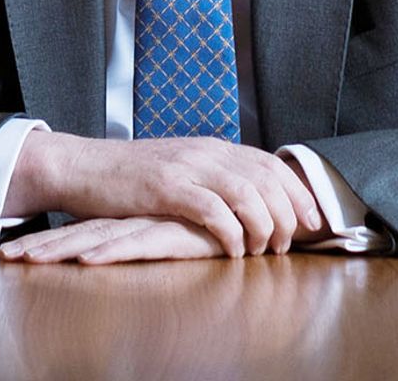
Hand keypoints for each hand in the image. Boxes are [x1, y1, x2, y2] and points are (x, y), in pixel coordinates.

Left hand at [0, 216, 222, 263]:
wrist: (253, 210)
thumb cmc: (213, 226)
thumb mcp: (171, 234)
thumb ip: (142, 237)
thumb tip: (107, 248)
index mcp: (130, 220)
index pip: (81, 231)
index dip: (48, 241)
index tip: (13, 252)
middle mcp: (135, 220)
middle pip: (79, 233)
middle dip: (42, 245)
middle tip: (6, 257)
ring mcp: (151, 224)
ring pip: (98, 238)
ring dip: (61, 249)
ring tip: (28, 260)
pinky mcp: (173, 233)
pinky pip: (135, 245)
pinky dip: (109, 254)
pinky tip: (86, 261)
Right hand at [3, 133, 321, 257]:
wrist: (85, 167)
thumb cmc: (132, 178)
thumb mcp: (181, 169)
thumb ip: (213, 179)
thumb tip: (250, 202)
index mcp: (214, 147)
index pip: (271, 163)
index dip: (297, 192)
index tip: (311, 221)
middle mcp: (207, 152)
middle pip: (267, 179)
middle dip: (286, 214)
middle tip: (286, 245)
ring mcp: (187, 167)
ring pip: (247, 193)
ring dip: (262, 226)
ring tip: (262, 251)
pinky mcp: (166, 187)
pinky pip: (212, 210)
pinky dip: (231, 232)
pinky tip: (233, 251)